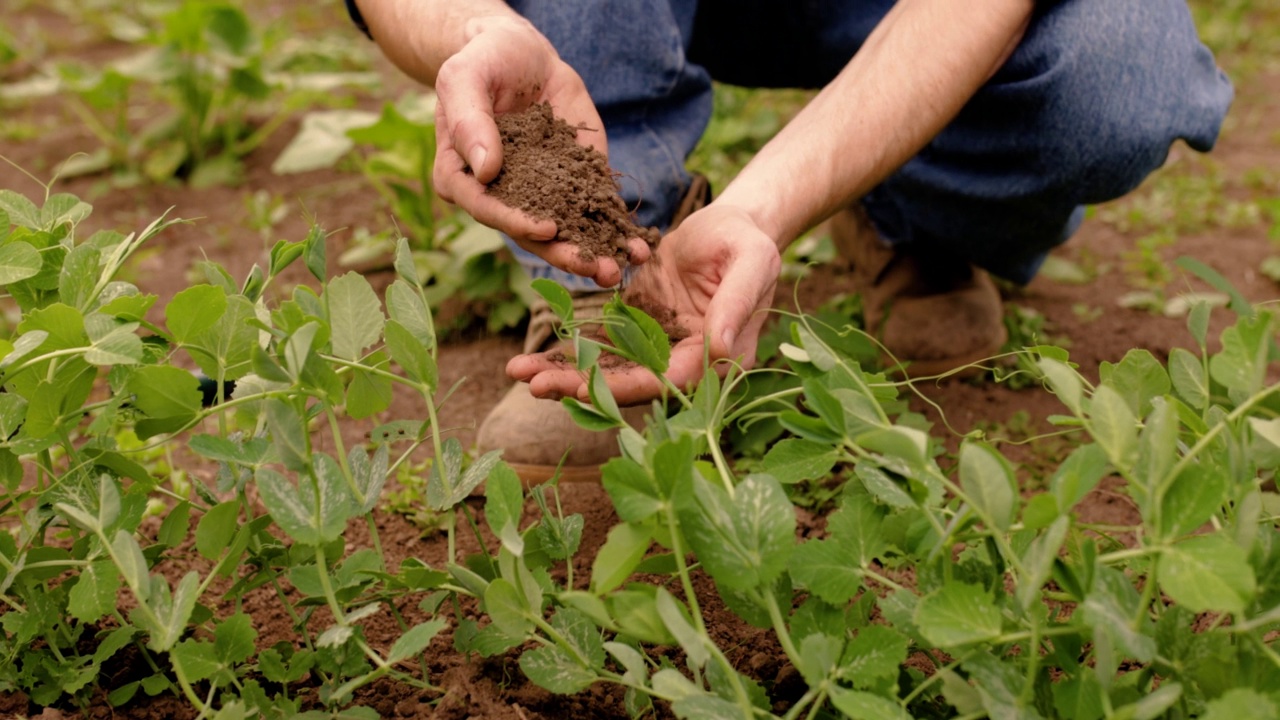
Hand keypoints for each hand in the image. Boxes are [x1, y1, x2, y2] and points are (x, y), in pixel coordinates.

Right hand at [432, 17, 646, 286]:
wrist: (523, 54)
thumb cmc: (484, 62)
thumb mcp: (465, 78)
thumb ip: (469, 121)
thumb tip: (486, 170)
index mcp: (463, 178)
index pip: (487, 208)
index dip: (515, 222)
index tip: (548, 228)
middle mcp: (501, 195)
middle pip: (528, 233)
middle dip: (562, 254)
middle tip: (594, 268)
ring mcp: (540, 193)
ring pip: (563, 232)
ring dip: (591, 253)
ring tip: (619, 269)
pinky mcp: (575, 181)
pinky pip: (593, 210)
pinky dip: (615, 230)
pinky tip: (638, 247)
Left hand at [507, 205, 781, 404]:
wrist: (731, 224)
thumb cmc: (747, 241)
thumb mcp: (750, 261)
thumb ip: (737, 303)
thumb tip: (722, 350)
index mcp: (724, 356)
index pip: (673, 380)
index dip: (631, 386)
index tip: (586, 387)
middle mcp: (688, 362)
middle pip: (634, 383)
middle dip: (585, 386)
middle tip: (537, 385)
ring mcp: (661, 348)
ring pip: (612, 370)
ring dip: (568, 374)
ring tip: (522, 372)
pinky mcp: (639, 329)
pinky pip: (602, 348)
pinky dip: (570, 353)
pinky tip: (533, 358)